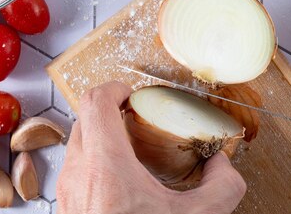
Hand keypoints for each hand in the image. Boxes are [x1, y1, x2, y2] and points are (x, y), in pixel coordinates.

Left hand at [56, 81, 246, 213]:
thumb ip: (222, 186)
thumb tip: (223, 166)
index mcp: (106, 166)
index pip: (96, 101)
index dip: (115, 87)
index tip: (133, 93)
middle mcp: (78, 174)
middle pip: (85, 118)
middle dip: (111, 111)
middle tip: (137, 119)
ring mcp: (67, 192)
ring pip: (78, 143)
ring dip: (102, 137)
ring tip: (132, 151)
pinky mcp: (67, 208)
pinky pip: (76, 168)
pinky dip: (96, 162)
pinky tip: (123, 183)